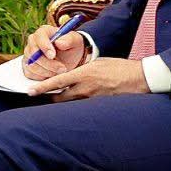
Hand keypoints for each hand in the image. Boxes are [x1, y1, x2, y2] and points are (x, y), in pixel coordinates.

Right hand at [21, 24, 89, 80]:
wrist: (71, 58)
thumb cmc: (72, 47)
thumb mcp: (76, 41)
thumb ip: (69, 40)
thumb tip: (58, 43)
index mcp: (44, 32)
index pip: (39, 37)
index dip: (44, 46)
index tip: (53, 56)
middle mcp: (33, 42)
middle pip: (33, 53)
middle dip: (48, 64)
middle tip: (63, 69)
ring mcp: (29, 54)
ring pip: (32, 65)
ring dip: (47, 71)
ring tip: (60, 71)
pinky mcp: (28, 66)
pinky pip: (30, 73)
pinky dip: (42, 77)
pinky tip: (52, 74)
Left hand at [29, 54, 145, 99]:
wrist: (140, 78)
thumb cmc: (120, 67)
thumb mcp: (97, 62)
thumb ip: (82, 69)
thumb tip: (71, 74)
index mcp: (84, 74)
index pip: (57, 82)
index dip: (42, 88)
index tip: (30, 91)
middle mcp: (86, 88)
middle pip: (60, 98)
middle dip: (51, 98)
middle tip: (45, 96)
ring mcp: (93, 99)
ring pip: (71, 103)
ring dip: (66, 100)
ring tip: (64, 97)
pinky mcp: (100, 106)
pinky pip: (84, 107)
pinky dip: (79, 104)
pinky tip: (82, 100)